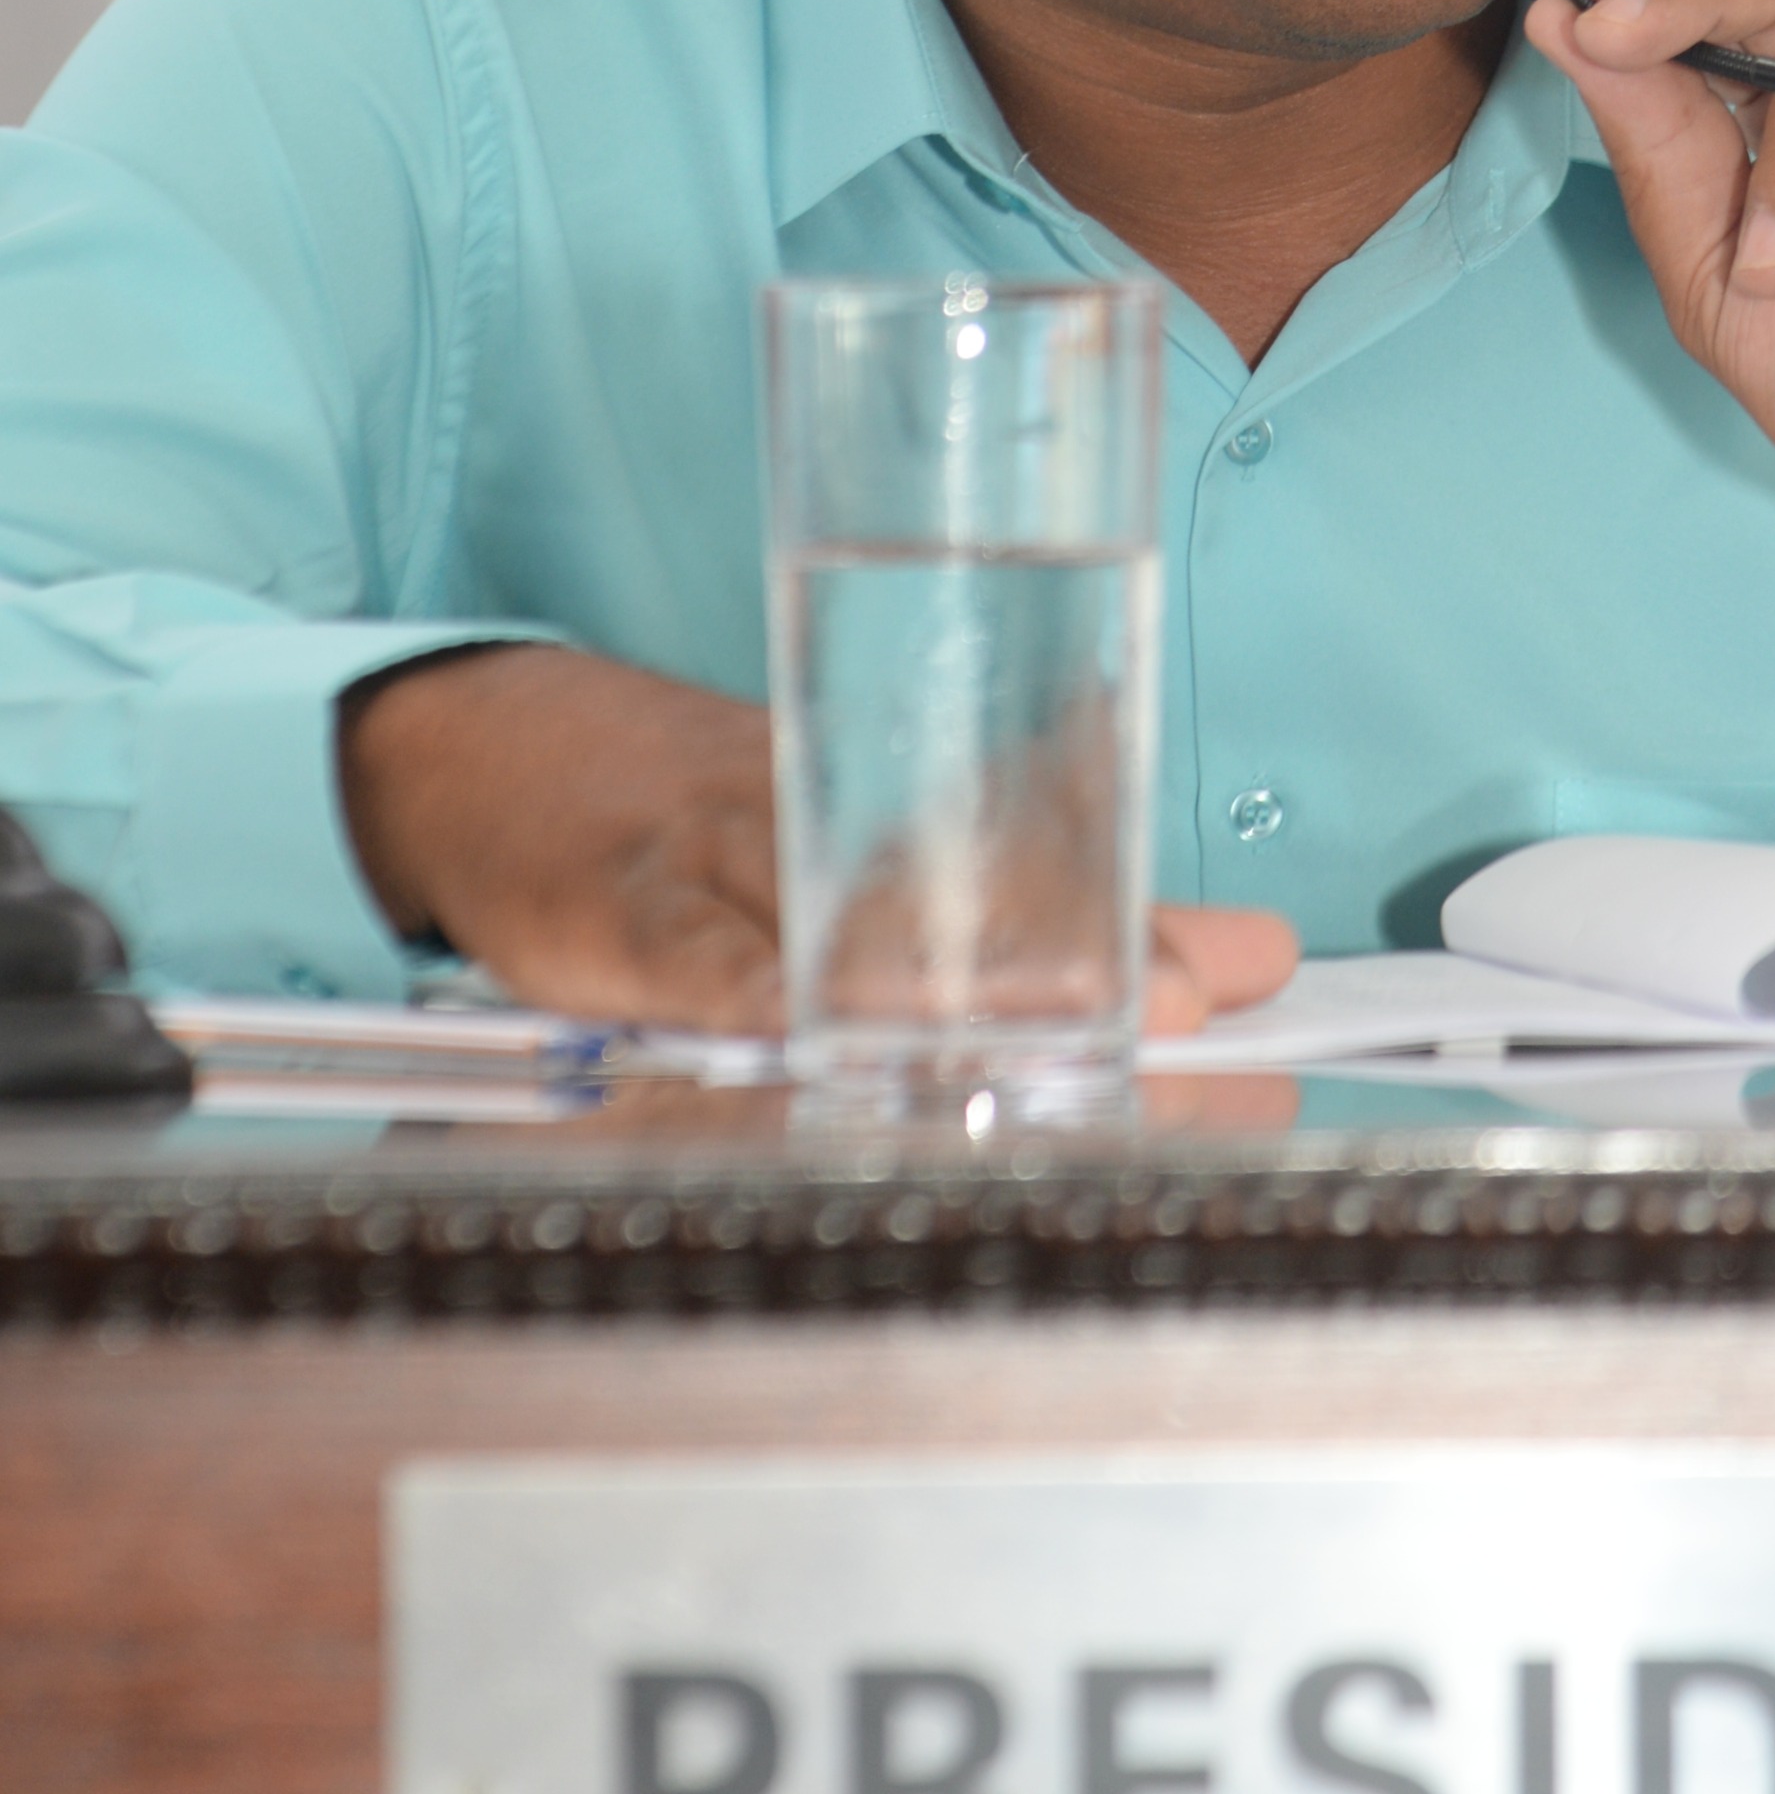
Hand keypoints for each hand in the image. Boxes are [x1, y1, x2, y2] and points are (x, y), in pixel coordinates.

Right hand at [339, 647, 1297, 1033]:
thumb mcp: (869, 852)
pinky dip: (745, 991)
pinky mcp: (621, 908)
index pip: (1054, 882)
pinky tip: (800, 1033)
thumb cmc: (708, 818)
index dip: (1154, 933)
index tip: (1257, 971)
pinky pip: (691, 953)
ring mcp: (727, 862)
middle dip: (1089, 970)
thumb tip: (1245, 963)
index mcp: (901, 829)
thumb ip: (1051, 923)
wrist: (499, 750)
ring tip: (1052, 1044)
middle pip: (978, 911)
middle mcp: (834, 829)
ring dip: (950, 989)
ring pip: (847, 925)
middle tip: (1193, 1012)